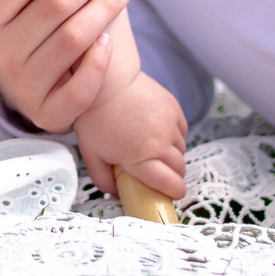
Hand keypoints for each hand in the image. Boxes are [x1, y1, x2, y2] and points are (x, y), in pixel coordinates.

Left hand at [73, 70, 187, 200]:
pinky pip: (182, 130)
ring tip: (155, 151)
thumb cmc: (95, 118)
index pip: (171, 185)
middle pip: (180, 169)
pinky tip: (158, 133)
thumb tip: (116, 194)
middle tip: (160, 174)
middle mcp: (160, 143)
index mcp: (141, 159)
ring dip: (173, 155)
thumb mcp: (92, 155)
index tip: (171, 195)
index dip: (174, 193)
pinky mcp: (173, 108)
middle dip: (174, 176)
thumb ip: (103, 180)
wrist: (106, 81)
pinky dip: (174, 136)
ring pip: (182, 150)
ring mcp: (169, 124)